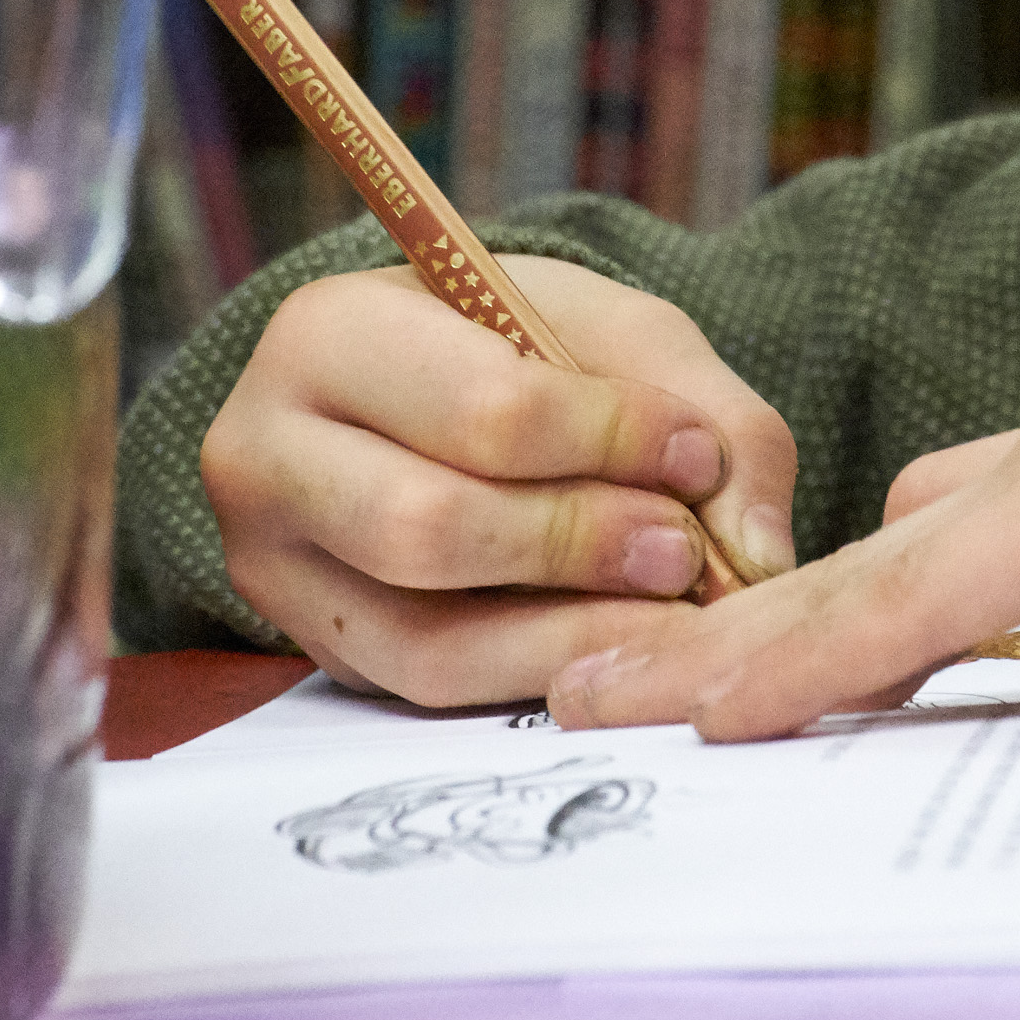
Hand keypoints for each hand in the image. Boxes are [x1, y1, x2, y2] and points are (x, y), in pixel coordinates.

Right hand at [198, 258, 797, 707]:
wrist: (413, 389)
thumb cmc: (512, 346)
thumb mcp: (614, 333)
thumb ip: (710, 416)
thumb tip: (755, 555)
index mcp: (330, 331)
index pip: (479, 408)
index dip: (610, 441)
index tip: (695, 454)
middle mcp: (264, 450)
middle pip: (430, 529)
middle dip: (581, 546)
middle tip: (681, 552)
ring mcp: (271, 564)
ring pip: (424, 636)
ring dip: (572, 632)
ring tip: (666, 607)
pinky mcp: (310, 644)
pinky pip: (427, 689)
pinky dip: (538, 674)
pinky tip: (616, 651)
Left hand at [547, 332, 1019, 739]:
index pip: (949, 544)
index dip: (854, 593)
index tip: (775, 625)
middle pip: (857, 576)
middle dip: (736, 639)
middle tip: (618, 685)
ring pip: (842, 597)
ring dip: (713, 658)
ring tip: (586, 701)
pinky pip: (900, 613)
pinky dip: (802, 666)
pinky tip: (707, 713)